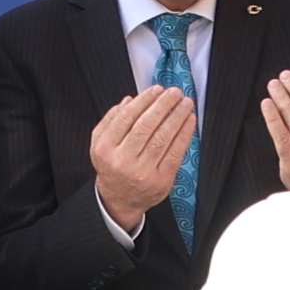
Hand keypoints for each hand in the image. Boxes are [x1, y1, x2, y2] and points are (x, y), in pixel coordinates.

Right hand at [88, 82, 202, 240]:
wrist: (120, 200)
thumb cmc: (112, 165)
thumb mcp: (100, 144)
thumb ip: (110, 120)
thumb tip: (129, 100)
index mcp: (105, 148)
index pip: (126, 118)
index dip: (144, 101)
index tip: (156, 89)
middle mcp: (122, 160)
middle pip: (145, 126)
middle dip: (163, 105)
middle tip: (174, 92)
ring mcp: (142, 172)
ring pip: (162, 138)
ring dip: (176, 117)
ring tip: (185, 103)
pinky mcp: (161, 180)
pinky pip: (175, 153)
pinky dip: (184, 134)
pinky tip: (189, 121)